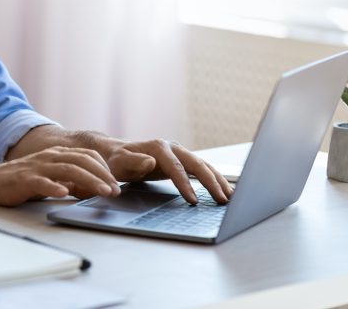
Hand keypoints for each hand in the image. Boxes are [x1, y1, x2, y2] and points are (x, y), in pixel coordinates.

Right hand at [0, 146, 121, 206]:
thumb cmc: (24, 181)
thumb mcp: (52, 178)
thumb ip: (72, 181)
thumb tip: (94, 189)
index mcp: (58, 154)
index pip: (88, 156)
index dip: (104, 169)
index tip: (115, 184)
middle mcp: (50, 157)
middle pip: (82, 161)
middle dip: (102, 175)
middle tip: (115, 191)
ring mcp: (38, 167)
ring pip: (68, 169)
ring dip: (88, 180)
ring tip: (101, 192)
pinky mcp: (25, 179)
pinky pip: (42, 182)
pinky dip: (54, 186)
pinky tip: (64, 193)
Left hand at [104, 138, 233, 204]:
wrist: (116, 153)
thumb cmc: (117, 160)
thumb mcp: (119, 162)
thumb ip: (133, 162)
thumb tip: (150, 162)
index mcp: (159, 147)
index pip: (176, 167)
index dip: (185, 184)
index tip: (193, 201)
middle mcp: (172, 147)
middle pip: (197, 164)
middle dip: (211, 182)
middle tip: (223, 200)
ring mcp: (179, 153)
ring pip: (203, 165)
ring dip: (218, 180)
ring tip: (231, 197)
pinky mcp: (182, 161)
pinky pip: (201, 169)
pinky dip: (214, 179)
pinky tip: (224, 190)